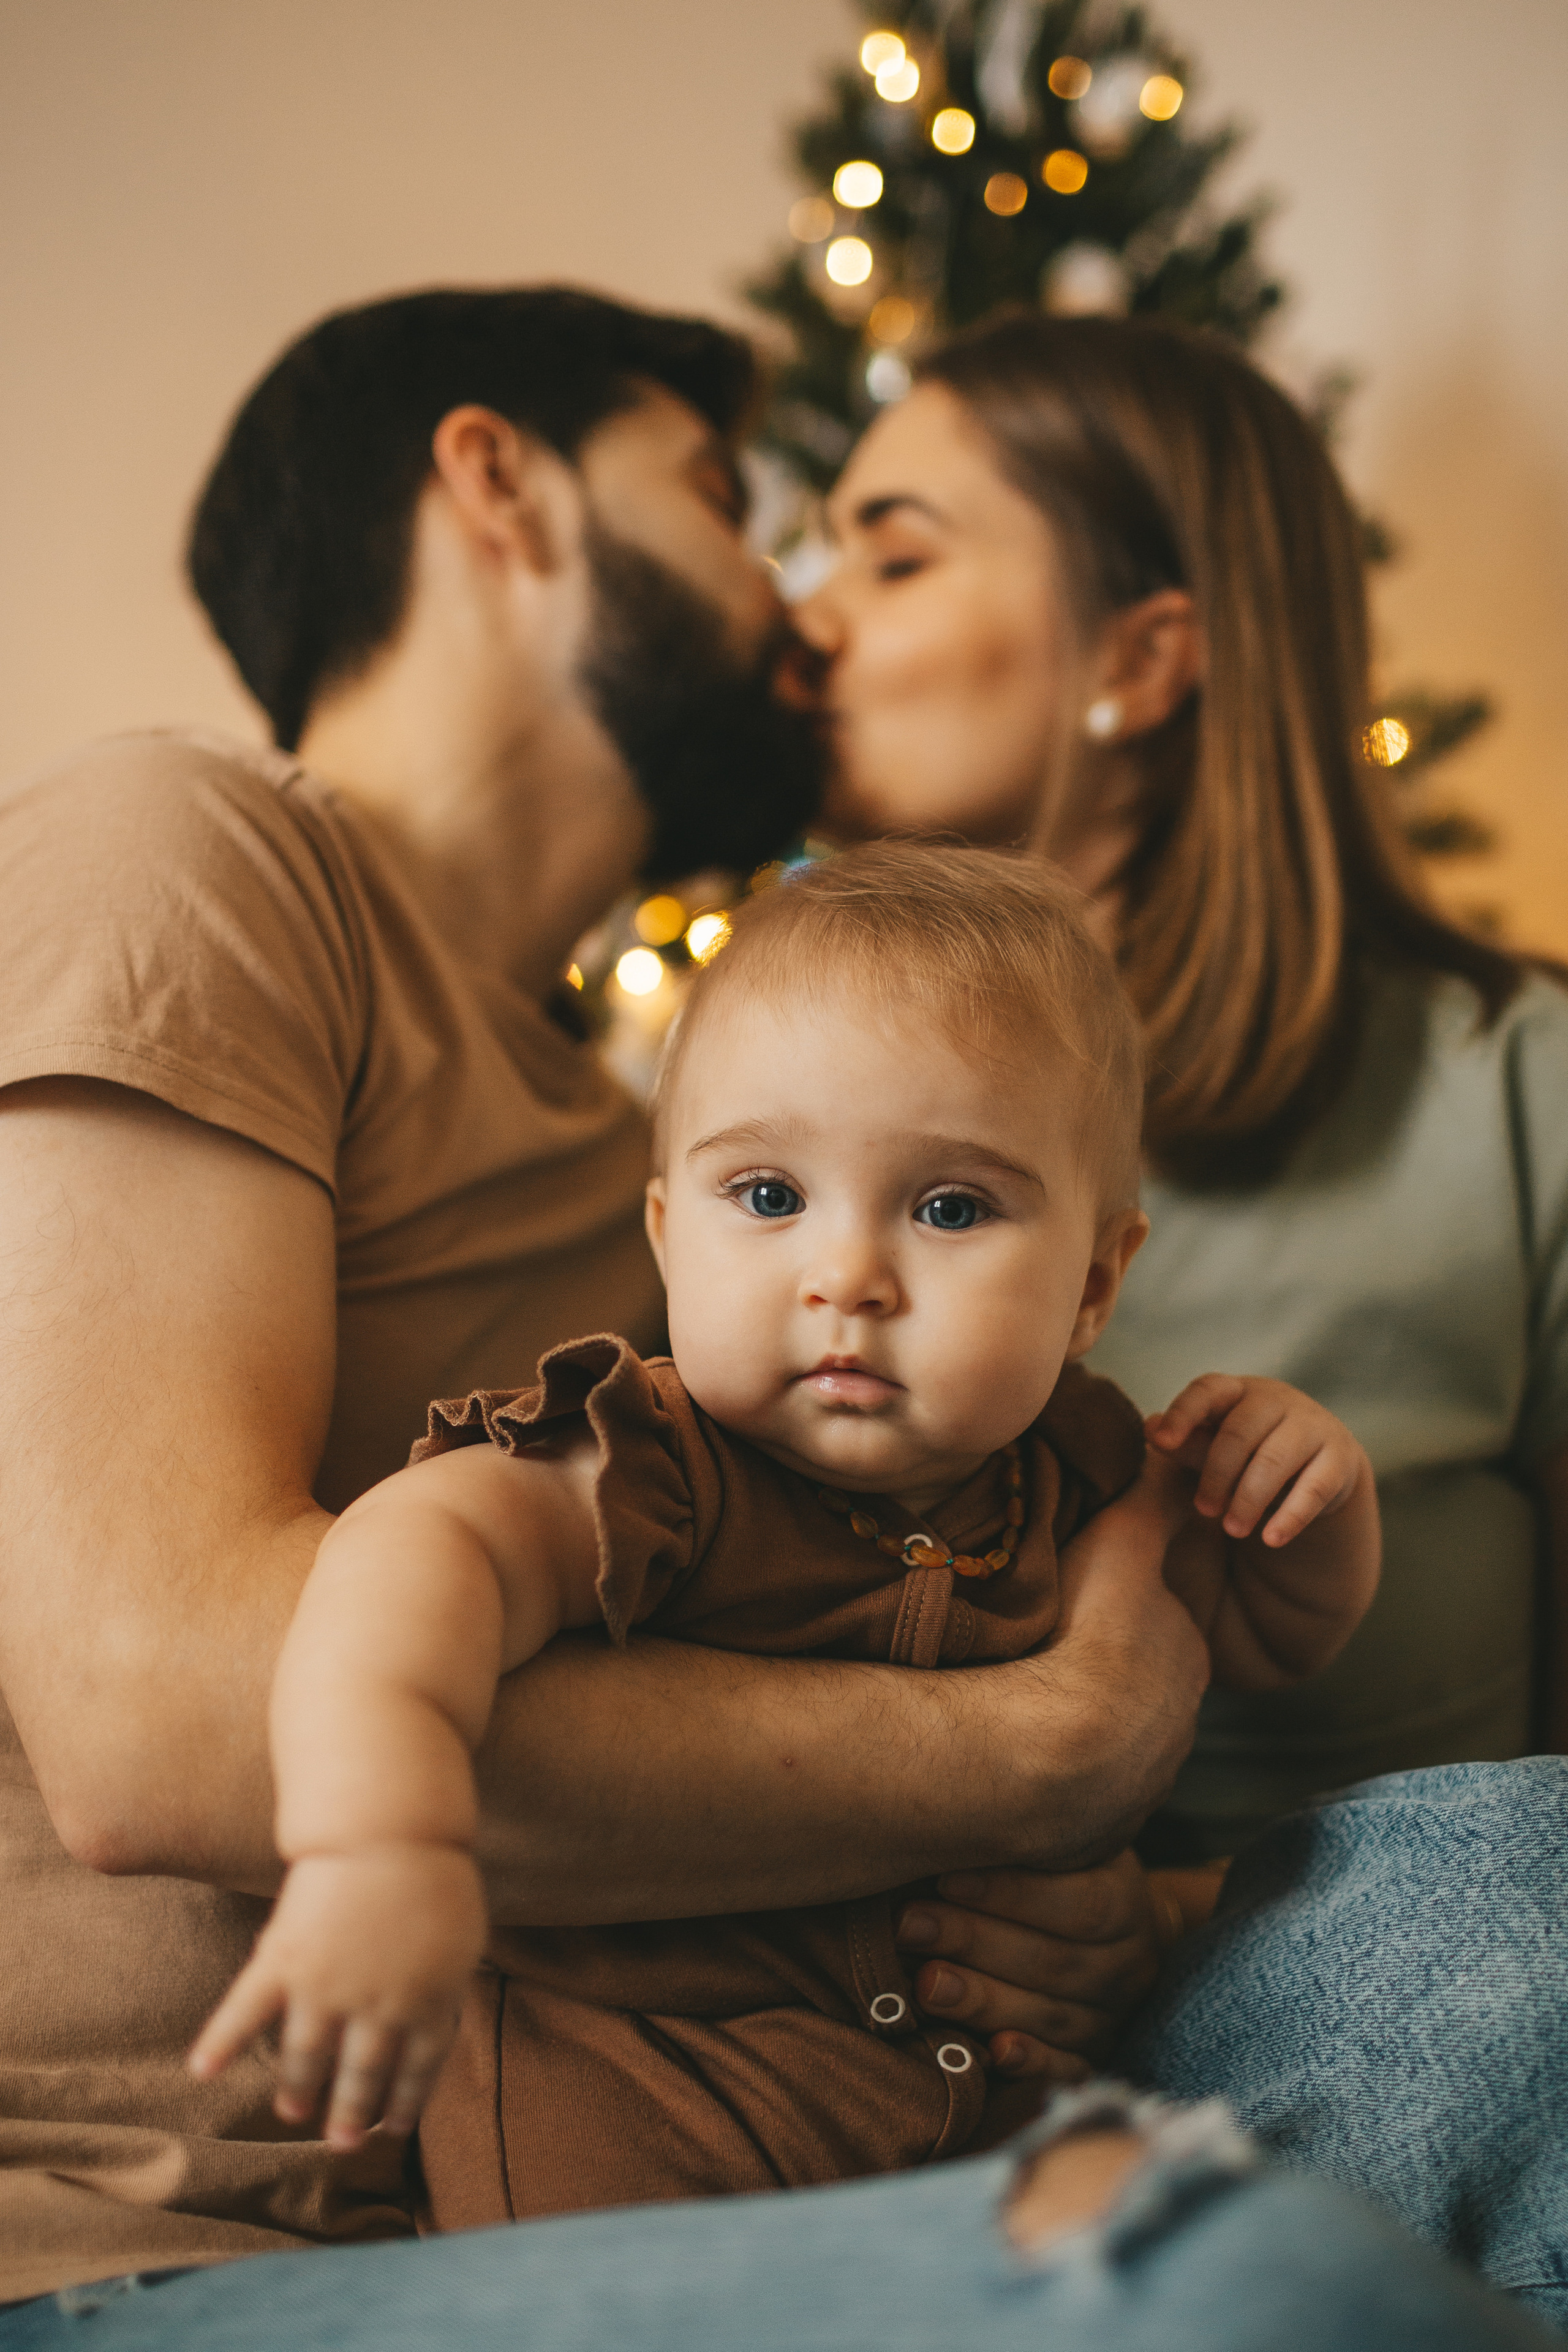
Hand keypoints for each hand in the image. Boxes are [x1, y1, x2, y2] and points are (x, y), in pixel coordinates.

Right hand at [189, 1844, 486, 2147]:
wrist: (391, 1831)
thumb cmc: (437, 1875)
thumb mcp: (463, 1938)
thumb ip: (448, 1982)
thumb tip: (442, 2013)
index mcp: (428, 2001)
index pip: (417, 2068)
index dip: (404, 2101)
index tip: (391, 2129)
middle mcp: (375, 2008)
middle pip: (361, 2071)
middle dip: (350, 2111)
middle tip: (340, 2144)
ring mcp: (325, 1988)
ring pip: (307, 2054)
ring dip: (298, 2089)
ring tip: (292, 2114)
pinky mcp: (283, 1961)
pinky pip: (246, 2009)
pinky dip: (219, 2041)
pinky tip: (200, 2071)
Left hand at [893, 1849, 1172, 2081]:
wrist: (1109, 1931)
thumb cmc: (1061, 1873)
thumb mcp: (1059, 1845)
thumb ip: (1020, 1839)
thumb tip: (949, 1819)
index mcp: (1125, 1900)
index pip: (1079, 1902)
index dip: (1010, 1893)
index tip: (944, 1877)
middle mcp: (1128, 1963)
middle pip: (1055, 1961)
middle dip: (975, 1941)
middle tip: (908, 1926)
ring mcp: (1112, 2017)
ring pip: (1052, 2016)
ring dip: (984, 2001)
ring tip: (925, 1984)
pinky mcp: (1092, 2058)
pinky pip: (1068, 2070)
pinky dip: (1032, 2064)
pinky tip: (993, 2054)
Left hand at [1146, 1375, 1365, 1548]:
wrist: (1319, 1463)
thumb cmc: (1250, 1451)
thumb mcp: (1216, 1445)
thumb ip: (1187, 1441)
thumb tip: (1150, 1429)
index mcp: (1237, 1390)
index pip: (1207, 1390)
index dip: (1183, 1413)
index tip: (1160, 1443)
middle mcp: (1277, 1400)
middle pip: (1239, 1432)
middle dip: (1217, 1474)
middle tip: (1204, 1510)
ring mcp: (1312, 1426)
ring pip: (1274, 1460)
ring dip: (1248, 1498)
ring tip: (1232, 1530)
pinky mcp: (1339, 1459)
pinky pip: (1314, 1488)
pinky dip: (1290, 1516)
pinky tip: (1271, 1540)